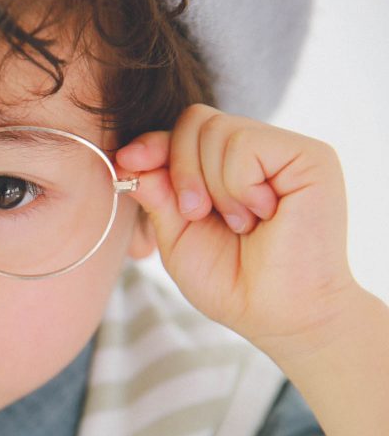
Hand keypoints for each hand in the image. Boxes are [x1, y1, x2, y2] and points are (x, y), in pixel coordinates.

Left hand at [115, 104, 359, 359]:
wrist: (277, 315)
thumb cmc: (230, 282)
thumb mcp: (176, 234)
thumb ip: (157, 192)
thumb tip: (128, 156)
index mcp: (227, 168)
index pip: (183, 131)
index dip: (152, 143)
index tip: (126, 161)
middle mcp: (259, 152)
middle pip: (195, 120)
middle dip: (180, 169)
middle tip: (196, 213)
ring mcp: (285, 151)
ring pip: (218, 129)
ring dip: (213, 186)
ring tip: (240, 224)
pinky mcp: (310, 156)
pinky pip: (246, 144)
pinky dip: (238, 186)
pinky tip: (262, 215)